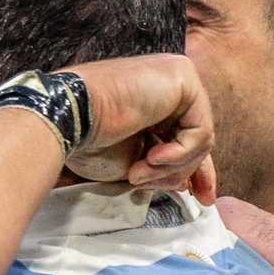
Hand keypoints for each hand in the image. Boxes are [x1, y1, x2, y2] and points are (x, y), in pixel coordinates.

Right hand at [62, 53, 217, 201]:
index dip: (193, 169)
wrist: (72, 118)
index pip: (186, 136)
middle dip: (182, 172)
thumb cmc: (90, 140)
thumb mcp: (133, 162)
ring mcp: (176, 77)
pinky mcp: (183, 76)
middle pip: (195, 138)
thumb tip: (187, 183)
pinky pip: (200, 130)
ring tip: (138, 172)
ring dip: (170, 167)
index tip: (201, 198)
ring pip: (199, 138)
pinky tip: (152, 157)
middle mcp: (167, 85)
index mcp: (154, 101)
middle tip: (155, 186)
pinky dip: (180, 153)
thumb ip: (163, 168)